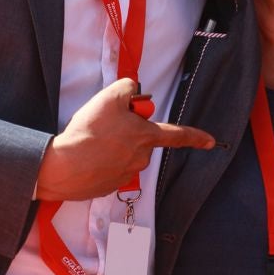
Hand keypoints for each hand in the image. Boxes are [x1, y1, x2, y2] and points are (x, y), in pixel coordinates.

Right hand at [35, 77, 214, 200]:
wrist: (62, 166)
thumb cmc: (88, 131)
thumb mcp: (110, 96)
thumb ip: (128, 87)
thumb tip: (133, 91)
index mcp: (146, 137)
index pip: (177, 135)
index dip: (196, 136)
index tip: (211, 142)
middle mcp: (141, 159)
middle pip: (142, 139)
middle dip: (129, 130)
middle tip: (106, 124)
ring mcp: (125, 175)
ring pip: (125, 153)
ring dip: (113, 145)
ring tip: (93, 140)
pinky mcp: (108, 186)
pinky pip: (110, 168)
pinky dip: (101, 161)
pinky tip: (87, 155)